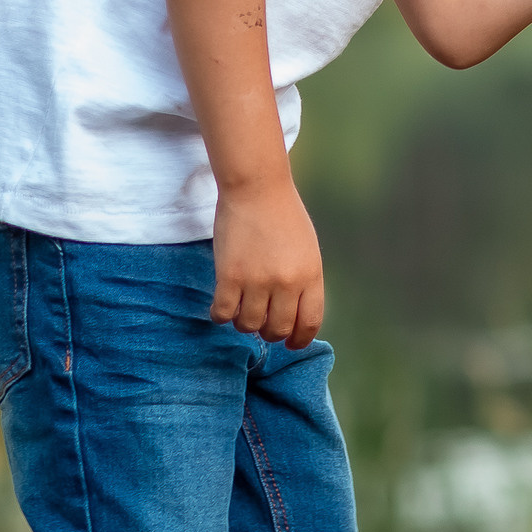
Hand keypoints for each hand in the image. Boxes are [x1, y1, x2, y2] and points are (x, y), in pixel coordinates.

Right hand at [210, 179, 325, 348]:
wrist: (257, 188)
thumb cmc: (283, 216)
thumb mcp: (307, 250)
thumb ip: (304, 282)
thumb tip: (295, 316)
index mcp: (311, 275)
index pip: (309, 323)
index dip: (299, 340)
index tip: (290, 344)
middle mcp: (286, 283)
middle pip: (278, 330)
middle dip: (270, 333)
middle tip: (262, 324)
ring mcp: (257, 281)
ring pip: (249, 326)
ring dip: (244, 323)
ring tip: (242, 309)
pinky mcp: (229, 276)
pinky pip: (223, 314)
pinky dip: (221, 316)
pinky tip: (222, 306)